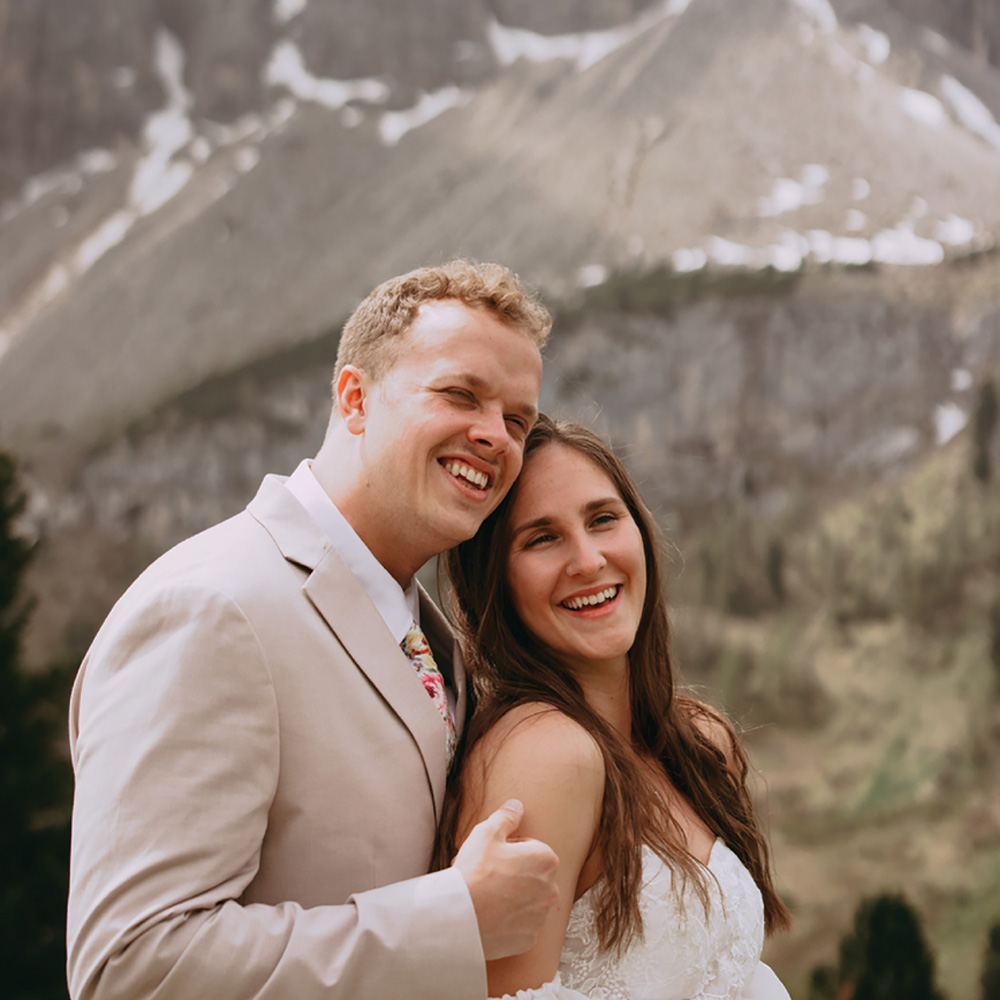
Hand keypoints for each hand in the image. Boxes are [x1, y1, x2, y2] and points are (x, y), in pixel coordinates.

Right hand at [453, 798, 559, 960]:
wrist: (461, 916)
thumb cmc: (475, 871)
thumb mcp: (487, 832)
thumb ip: (506, 817)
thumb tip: (517, 806)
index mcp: (546, 860)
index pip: (530, 848)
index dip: (508, 849)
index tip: (492, 856)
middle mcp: (551, 889)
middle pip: (530, 875)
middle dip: (512, 873)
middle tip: (485, 874)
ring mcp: (541, 916)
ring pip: (526, 900)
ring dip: (511, 896)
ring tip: (484, 895)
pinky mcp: (529, 938)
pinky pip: (520, 924)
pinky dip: (508, 920)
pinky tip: (489, 914)